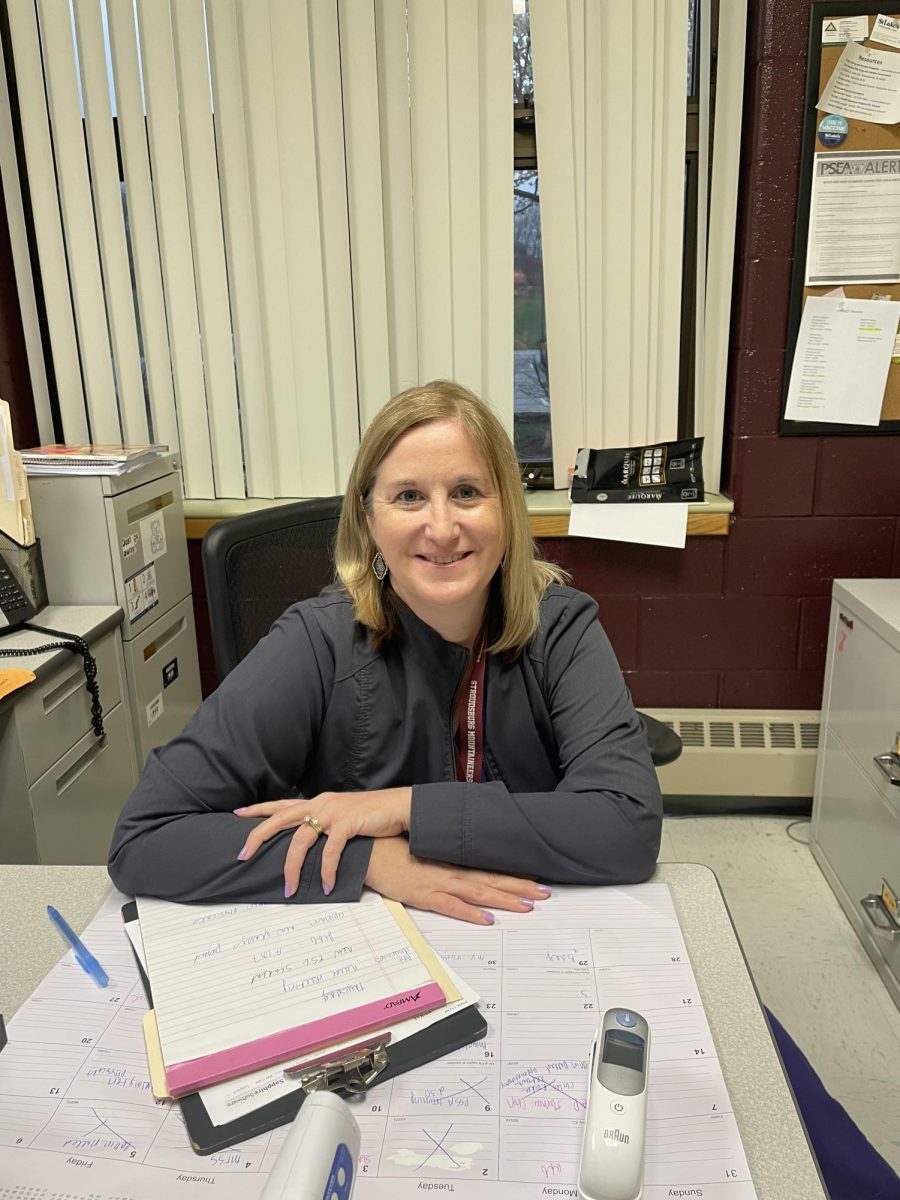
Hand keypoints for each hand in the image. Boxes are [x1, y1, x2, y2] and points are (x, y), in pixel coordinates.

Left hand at [234, 789, 411, 896]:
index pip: (281, 804)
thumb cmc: (370, 815)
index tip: (238, 814)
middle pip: (280, 818)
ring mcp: (332, 812)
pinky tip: (327, 885)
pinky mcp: (347, 822)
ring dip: (292, 867)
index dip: (258, 809)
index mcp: (316, 802)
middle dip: (258, 836)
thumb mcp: (341, 815)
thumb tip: (309, 844)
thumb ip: (324, 825)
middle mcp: (320, 803)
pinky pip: (330, 850)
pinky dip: (326, 870)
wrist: (397, 806)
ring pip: (300, 839)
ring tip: (290, 889)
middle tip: (242, 855)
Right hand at [363, 837, 550, 924]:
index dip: (513, 875)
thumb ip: (441, 864)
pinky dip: (470, 913)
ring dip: (504, 899)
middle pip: (491, 880)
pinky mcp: (422, 894)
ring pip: (478, 892)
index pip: (488, 869)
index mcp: (450, 862)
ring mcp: (436, 882)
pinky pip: (450, 906)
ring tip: (528, 905)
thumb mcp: (422, 856)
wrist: (367, 850)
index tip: (535, 878)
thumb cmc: (392, 851)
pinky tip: (487, 919)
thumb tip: (460, 871)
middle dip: (520, 887)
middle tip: (545, 893)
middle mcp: (449, 871)